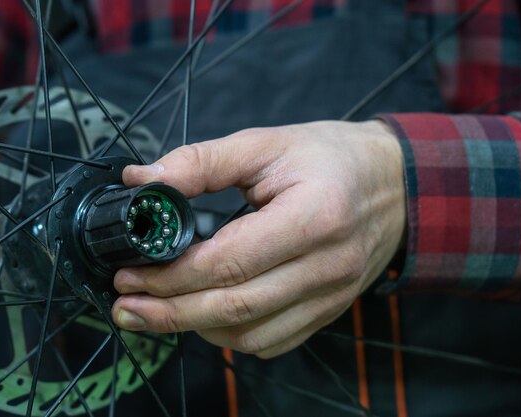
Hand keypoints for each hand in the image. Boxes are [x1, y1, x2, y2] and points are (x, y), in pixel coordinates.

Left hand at [112, 120, 405, 357]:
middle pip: (236, 307)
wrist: (394, 185)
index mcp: (315, 216)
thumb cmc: (331, 158)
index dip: (172, 274)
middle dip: (170, 312)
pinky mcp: (329, 311)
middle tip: (126, 306)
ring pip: (251, 334)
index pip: (231, 261)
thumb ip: (201, 162)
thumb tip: (140, 181)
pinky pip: (272, 341)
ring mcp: (332, 297)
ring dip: (195, 327)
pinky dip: (230, 335)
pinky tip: (204, 316)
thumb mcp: (267, 144)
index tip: (131, 272)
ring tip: (156, 311)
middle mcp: (328, 266)